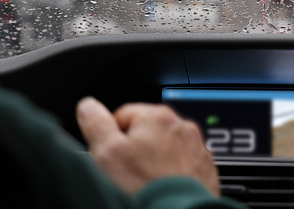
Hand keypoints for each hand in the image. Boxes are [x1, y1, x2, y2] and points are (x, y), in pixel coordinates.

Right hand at [76, 97, 219, 195]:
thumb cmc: (145, 187)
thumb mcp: (108, 152)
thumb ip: (96, 123)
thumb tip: (88, 106)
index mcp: (157, 116)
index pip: (123, 116)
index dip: (112, 139)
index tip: (113, 157)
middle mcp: (182, 126)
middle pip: (146, 133)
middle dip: (136, 150)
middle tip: (129, 174)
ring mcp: (197, 148)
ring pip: (166, 149)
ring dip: (156, 162)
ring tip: (147, 183)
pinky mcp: (205, 168)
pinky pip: (183, 166)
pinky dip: (173, 174)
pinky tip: (163, 188)